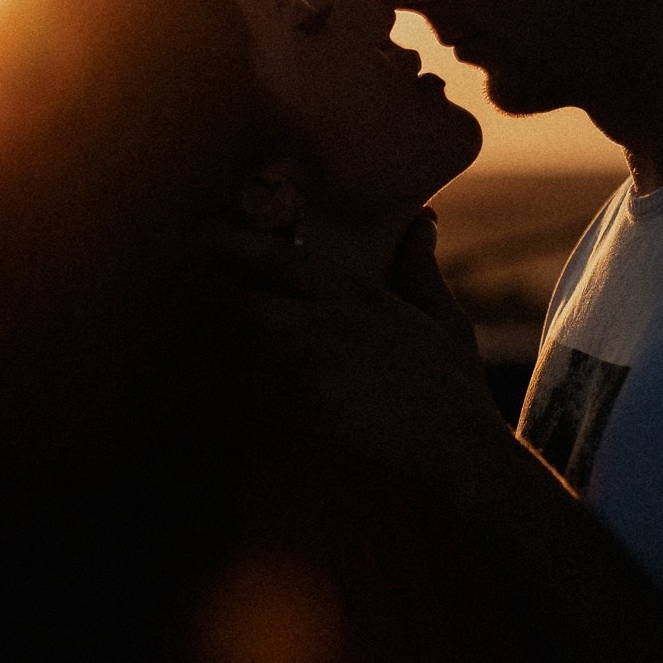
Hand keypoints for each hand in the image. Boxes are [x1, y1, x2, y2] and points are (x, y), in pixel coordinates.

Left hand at [223, 212, 514, 492]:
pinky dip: (237, 374)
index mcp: (353, 292)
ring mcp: (307, 367)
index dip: (234, 242)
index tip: (208, 234)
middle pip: (240, 301)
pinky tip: (241, 371)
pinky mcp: (302, 407)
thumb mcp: (442, 313)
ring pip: (237, 342)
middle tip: (212, 293)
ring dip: (224, 335)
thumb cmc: (452, 377)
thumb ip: (420, 266)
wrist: (453, 441)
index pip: (276, 257)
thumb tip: (422, 220)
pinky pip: (247, 384)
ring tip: (220, 330)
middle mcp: (321, 323)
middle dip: (219, 296)